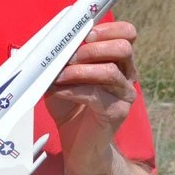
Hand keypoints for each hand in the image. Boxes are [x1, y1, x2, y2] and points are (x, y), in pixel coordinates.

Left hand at [45, 20, 138, 173]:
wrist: (79, 145)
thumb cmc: (70, 106)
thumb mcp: (63, 77)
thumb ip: (62, 59)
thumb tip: (47, 43)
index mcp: (118, 60)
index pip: (127, 33)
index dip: (107, 29)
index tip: (84, 34)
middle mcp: (127, 75)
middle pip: (123, 48)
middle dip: (93, 48)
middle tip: (70, 57)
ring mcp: (125, 94)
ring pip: (110, 71)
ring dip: (79, 70)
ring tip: (59, 75)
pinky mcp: (117, 112)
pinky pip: (96, 94)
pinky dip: (71, 90)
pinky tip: (57, 91)